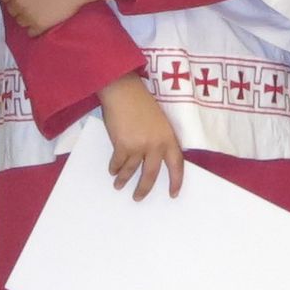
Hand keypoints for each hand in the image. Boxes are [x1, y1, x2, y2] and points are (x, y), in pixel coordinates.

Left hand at [0, 0, 107, 36]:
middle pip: (11, 9)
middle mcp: (17, 3)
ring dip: (25, 16)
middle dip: (18, 4)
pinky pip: (31, 32)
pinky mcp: (40, 26)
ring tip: (38, 8)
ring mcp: (28, 16)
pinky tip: (43, 18)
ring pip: (20, 21)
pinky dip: (34, 27)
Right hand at [97, 73, 183, 199]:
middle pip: (151, 174)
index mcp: (168, 138)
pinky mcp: (122, 146)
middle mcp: (156, 145)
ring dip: (123, 180)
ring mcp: (139, 146)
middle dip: (144, 188)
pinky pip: (118, 163)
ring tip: (118, 185)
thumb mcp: (159, 121)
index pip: (177, 165)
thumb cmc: (141, 102)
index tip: (173, 194)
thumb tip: (152, 159)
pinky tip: (112, 170)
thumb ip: (159, 139)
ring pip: (131, 171)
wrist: (123, 91)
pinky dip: (114, 168)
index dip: (176, 181)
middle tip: (138, 198)